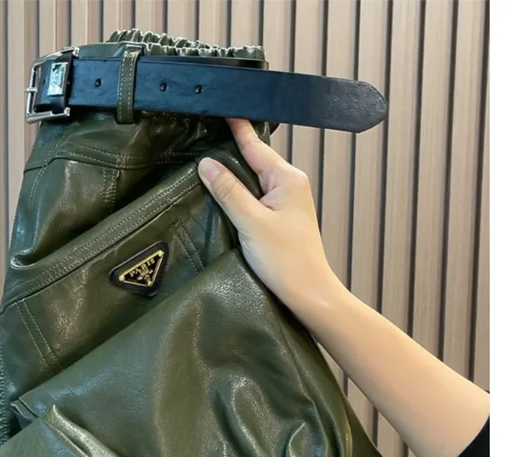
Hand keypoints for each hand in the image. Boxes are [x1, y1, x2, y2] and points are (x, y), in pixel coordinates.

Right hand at [198, 118, 346, 321]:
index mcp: (287, 179)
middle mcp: (290, 185)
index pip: (255, 146)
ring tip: (207, 159)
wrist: (308, 293)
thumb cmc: (286, 259)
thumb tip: (206, 163)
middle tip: (205, 131)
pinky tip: (223, 194)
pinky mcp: (281, 219)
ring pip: (254, 180)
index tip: (221, 106)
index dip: (237, 127)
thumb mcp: (252, 223)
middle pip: (254, 160)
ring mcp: (287, 202)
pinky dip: (239, 193)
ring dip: (233, 173)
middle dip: (231, 149)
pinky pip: (256, 197)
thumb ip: (229, 191)